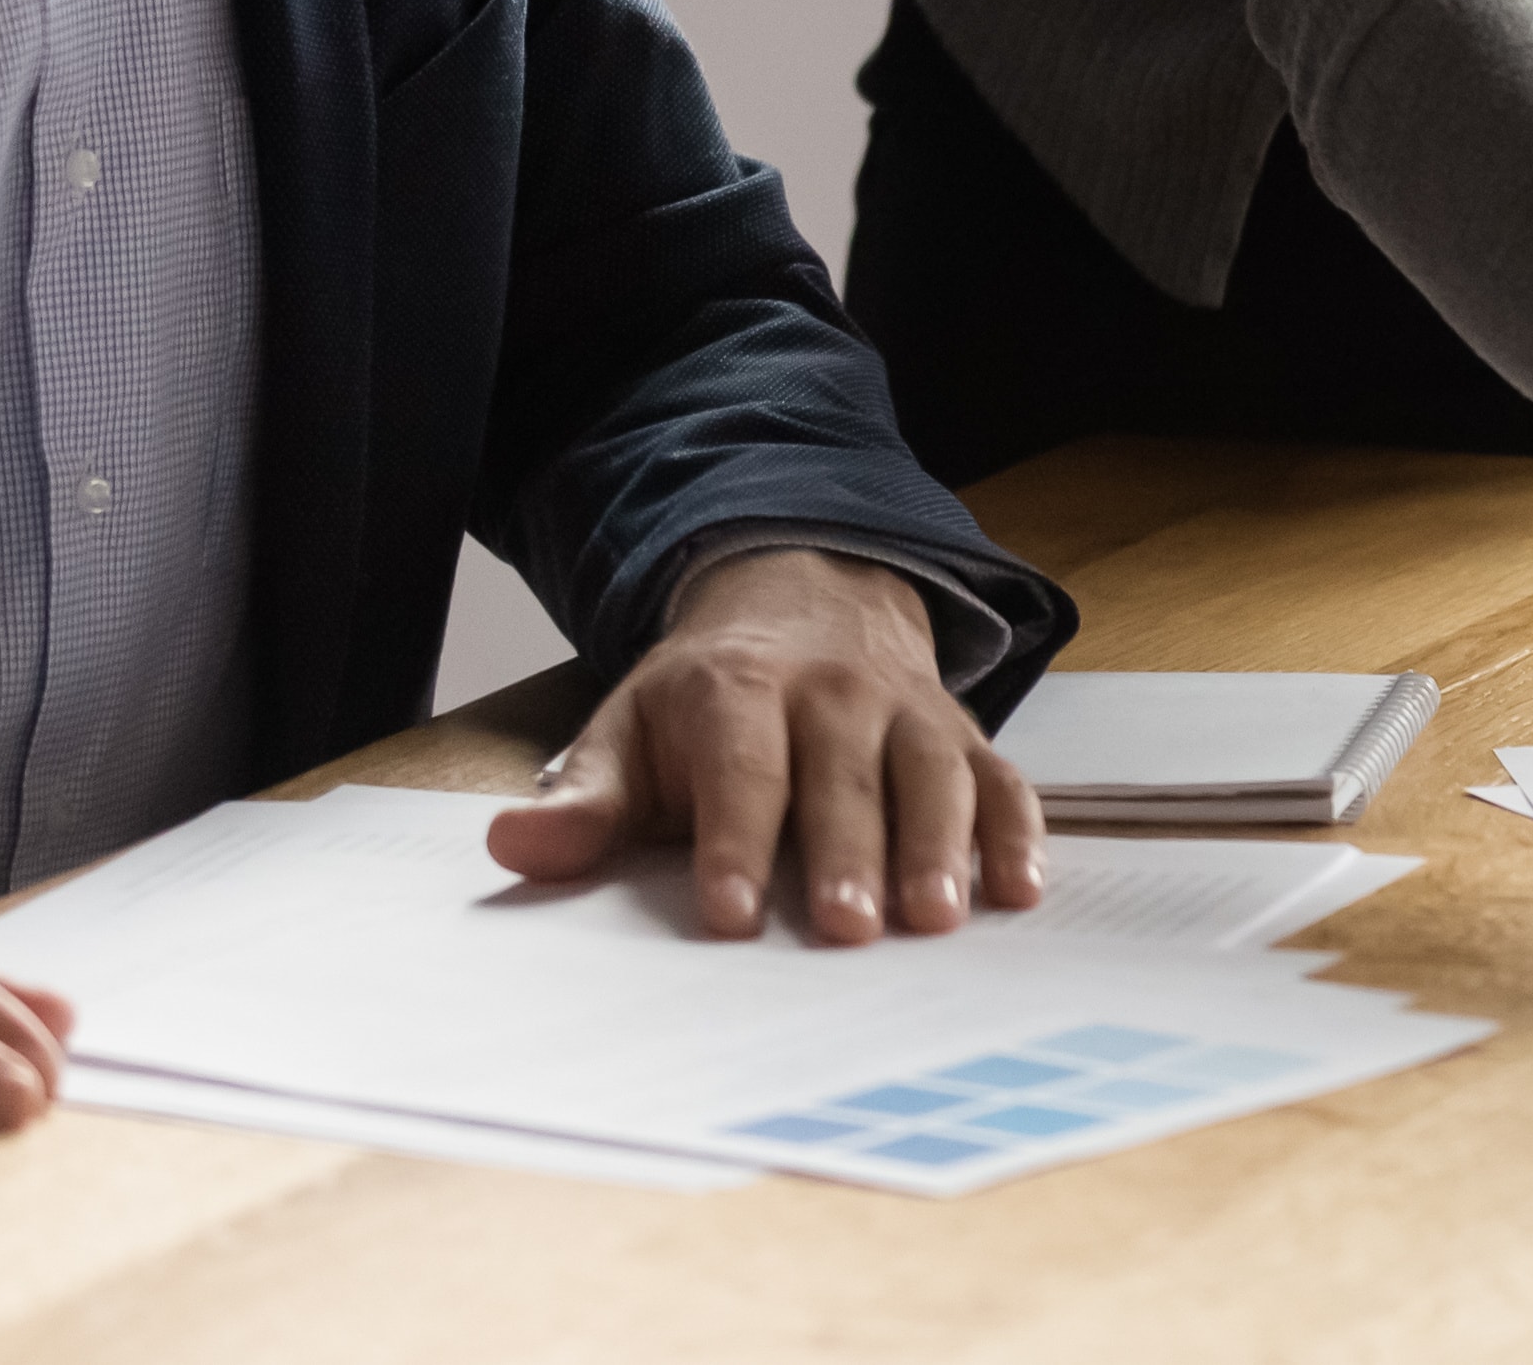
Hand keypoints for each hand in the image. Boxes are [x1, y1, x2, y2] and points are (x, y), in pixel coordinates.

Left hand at [486, 549, 1042, 942]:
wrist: (804, 599)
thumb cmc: (706, 702)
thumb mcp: (629, 731)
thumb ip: (584, 802)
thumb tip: (513, 845)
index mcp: (739, 689)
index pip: (740, 768)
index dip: (734, 841)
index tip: (730, 914)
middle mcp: (832, 692)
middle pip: (842, 777)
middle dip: (846, 855)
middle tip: (846, 932)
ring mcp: (905, 710)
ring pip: (931, 772)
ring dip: (938, 845)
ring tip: (933, 920)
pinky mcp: (960, 730)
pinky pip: (1000, 776)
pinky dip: (1016, 830)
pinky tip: (1019, 889)